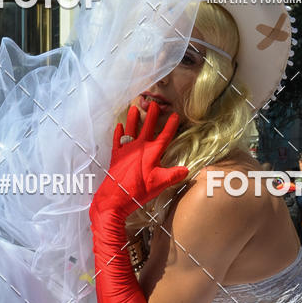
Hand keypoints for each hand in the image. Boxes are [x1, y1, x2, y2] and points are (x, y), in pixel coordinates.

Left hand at [91, 103, 187, 218]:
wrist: (114, 198)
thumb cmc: (138, 191)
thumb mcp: (159, 184)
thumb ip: (174, 175)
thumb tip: (187, 170)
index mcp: (152, 152)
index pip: (165, 136)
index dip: (171, 125)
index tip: (175, 115)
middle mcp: (139, 147)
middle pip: (147, 127)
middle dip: (152, 115)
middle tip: (154, 104)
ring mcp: (126, 150)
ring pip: (130, 129)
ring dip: (133, 119)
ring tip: (134, 108)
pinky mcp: (116, 156)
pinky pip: (117, 140)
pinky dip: (118, 133)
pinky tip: (119, 127)